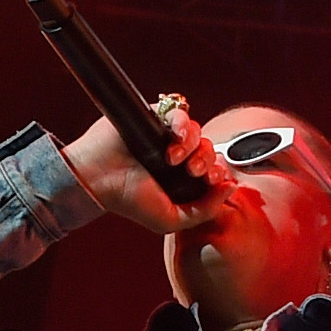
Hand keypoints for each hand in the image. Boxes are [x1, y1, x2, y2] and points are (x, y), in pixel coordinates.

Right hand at [60, 108, 234, 233]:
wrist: (98, 180)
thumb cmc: (130, 201)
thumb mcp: (173, 219)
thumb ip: (205, 210)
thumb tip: (231, 186)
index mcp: (183, 178)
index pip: (215, 169)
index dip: (218, 172)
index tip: (208, 181)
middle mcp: (178, 156)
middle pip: (209, 149)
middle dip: (206, 161)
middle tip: (190, 171)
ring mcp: (165, 135)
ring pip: (197, 131)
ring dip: (193, 145)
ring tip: (175, 159)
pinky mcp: (154, 116)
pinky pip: (180, 111)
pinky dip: (182, 125)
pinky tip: (172, 142)